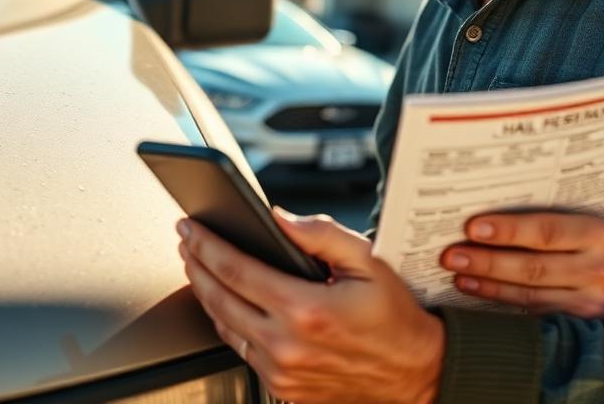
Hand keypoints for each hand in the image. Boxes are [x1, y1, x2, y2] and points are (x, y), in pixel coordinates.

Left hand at [177, 208, 443, 403]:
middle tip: (185, 241)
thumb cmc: (396, 318)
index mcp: (305, 309)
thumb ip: (321, 235)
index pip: (235, 269)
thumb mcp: (369, 263)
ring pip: (224, 328)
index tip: (190, 227)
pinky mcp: (284, 389)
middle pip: (218, 299)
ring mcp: (282, 372)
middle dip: (195, 265)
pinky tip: (227, 305)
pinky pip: (243, 353)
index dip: (206, 244)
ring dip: (206, 295)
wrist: (418, 373)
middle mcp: (286, 345)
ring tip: (199, 268)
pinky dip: (228, 325)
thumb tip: (279, 217)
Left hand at [440, 212, 603, 318]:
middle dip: (488, 261)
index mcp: (596, 234)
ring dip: (488, 284)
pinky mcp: (580, 324)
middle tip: (450, 254)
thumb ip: (549, 218)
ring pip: (530, 295)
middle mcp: (596, 269)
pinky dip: (500, 301)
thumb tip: (489, 206)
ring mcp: (589, 302)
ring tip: (456, 273)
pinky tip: (474, 291)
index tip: (472, 227)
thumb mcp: (586, 223)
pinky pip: (533, 313)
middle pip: (534, 268)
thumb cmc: (599, 244)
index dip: (509, 231)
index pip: (547, 232)